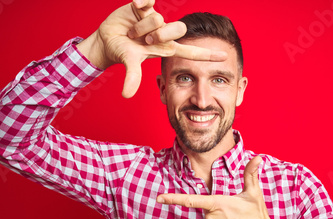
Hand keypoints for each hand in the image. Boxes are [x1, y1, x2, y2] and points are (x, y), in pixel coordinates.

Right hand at [77, 0, 226, 97]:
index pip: (191, 52)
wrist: (107, 39)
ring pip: (157, 18)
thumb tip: (126, 95)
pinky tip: (135, 7)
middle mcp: (165, 32)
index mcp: (167, 47)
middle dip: (159, 35)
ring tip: (132, 32)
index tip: (225, 55)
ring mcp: (156, 18)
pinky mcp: (146, 5)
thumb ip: (132, 77)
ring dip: (140, 28)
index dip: (207, 54)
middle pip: (179, 29)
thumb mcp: (129, 62)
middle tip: (145, 41)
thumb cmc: (123, 52)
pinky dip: (140, 2)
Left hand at [157, 156, 274, 218]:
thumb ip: (250, 174)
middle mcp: (211, 218)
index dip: (173, 198)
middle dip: (218, 210)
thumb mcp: (254, 193)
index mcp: (217, 203)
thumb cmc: (257, 215)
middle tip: (235, 214)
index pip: (190, 200)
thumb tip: (257, 157)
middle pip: (207, 210)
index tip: (159, 198)